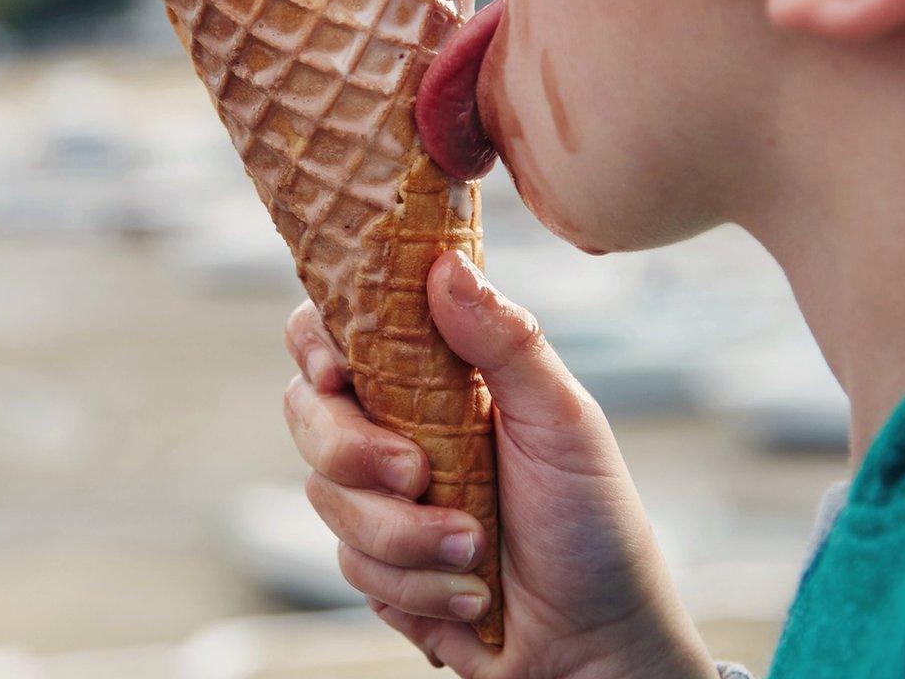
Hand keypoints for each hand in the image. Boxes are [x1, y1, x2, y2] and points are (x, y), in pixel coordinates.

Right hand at [283, 251, 716, 677]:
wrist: (595, 640)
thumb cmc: (593, 521)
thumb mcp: (563, 419)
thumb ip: (505, 341)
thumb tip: (448, 265)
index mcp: (435, 377)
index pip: (343, 330)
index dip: (318, 340)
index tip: (337, 370)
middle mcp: (396, 428)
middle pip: (308, 411)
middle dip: (353, 450)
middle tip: (417, 474)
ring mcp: (380, 500)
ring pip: (327, 496)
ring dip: (405, 534)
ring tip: (474, 546)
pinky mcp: (377, 565)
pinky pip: (354, 564)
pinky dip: (417, 585)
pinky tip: (469, 592)